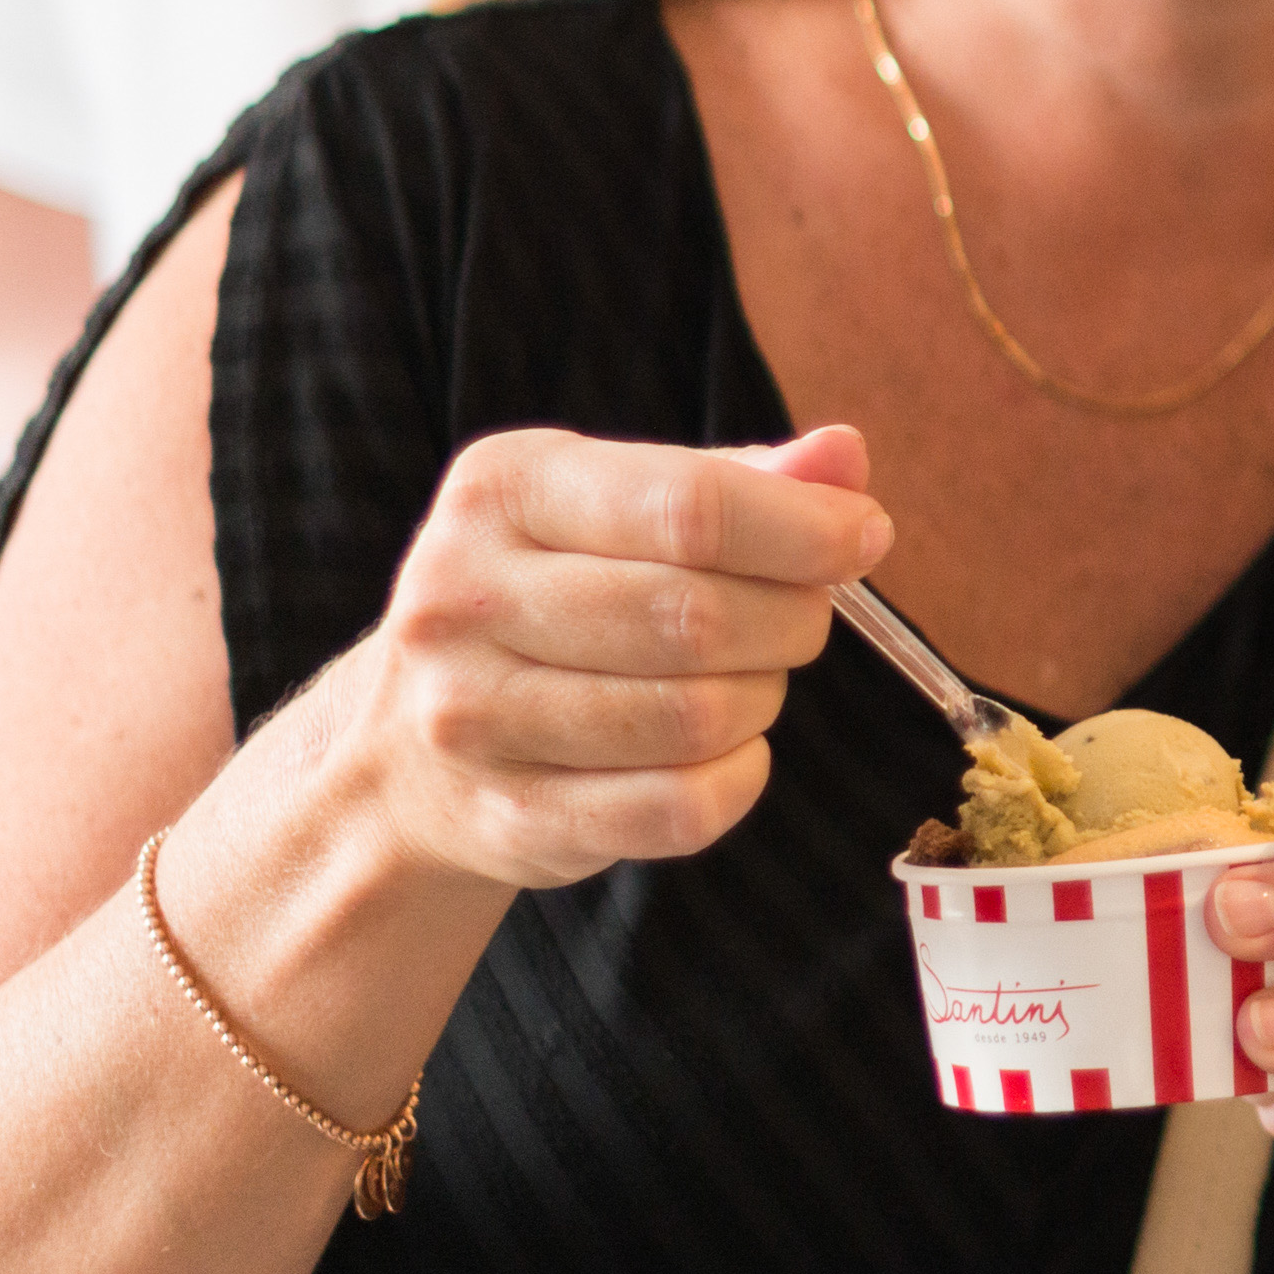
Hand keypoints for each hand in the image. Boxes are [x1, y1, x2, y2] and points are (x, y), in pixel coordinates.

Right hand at [338, 424, 881, 888]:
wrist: (409, 745)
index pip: (689, 505)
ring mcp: (471, 715)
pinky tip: (725, 752)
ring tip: (748, 681)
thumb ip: (742, 480)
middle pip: (698, 617)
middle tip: (800, 619)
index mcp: (503, 487)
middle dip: (791, 620)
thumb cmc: (556, 597)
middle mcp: (464, 595)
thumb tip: (845, 457)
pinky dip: (738, 779)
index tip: (864, 537)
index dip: (806, 528)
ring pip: (695, 717)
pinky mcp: (507, 816)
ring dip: (761, 700)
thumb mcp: (622, 507)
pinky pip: (681, 809)